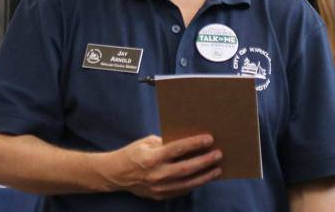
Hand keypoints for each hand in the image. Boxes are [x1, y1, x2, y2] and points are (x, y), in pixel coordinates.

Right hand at [95, 134, 221, 200]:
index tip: (209, 139)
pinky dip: (194, 184)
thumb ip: (165, 142)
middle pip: (187, 168)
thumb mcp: (146, 142)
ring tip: (217, 169)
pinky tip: (203, 178)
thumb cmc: (132, 154)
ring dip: (204, 176)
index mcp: (152, 157)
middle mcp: (156, 174)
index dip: (195, 144)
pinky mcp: (160, 196)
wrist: (115, 175)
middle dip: (205, 161)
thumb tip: (186, 141)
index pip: (178, 149)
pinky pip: (181, 190)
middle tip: (218, 154)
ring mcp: (159, 188)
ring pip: (187, 183)